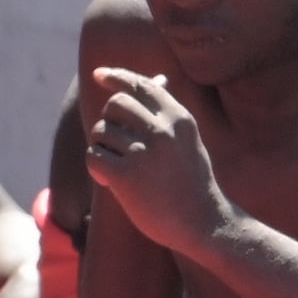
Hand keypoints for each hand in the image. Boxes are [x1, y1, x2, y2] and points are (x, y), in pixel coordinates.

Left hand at [82, 66, 227, 252]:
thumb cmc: (193, 181)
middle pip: (115, 104)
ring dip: (103, 147)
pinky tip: (109, 179)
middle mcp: (163, 130)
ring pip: (100, 131)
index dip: (117, 76)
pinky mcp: (127, 176)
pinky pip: (93, 156)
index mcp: (179, 118)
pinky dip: (96, 167)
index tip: (99, 75)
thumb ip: (169, 112)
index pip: (141, 85)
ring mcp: (145, 152)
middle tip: (118, 145)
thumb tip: (158, 78)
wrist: (204, 223)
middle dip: (109, 121)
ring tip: (119, 166)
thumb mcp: (188, 139)